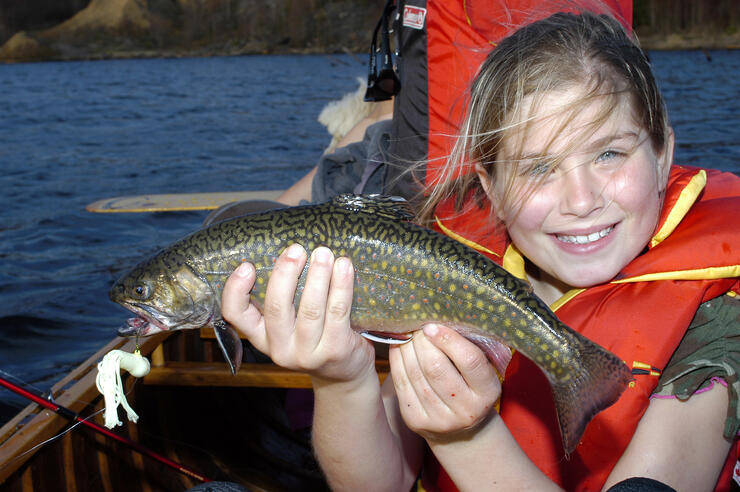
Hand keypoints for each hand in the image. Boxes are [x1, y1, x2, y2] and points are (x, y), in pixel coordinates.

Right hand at [221, 244, 374, 382]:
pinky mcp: (335, 351)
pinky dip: (342, 287)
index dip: (235, 290)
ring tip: (323, 253)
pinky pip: (338, 313)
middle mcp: (280, 348)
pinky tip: (344, 267)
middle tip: (296, 249)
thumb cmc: (315, 338)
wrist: (344, 374)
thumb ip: (283, 299)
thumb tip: (287, 252)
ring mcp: (308, 353)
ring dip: (318, 276)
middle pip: (276, 308)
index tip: (246, 265)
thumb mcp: (290, 325)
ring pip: (310, 309)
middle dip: (286, 274)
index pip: (235, 316)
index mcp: (262, 337)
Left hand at [389, 324, 501, 441]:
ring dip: (407, 348)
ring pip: (415, 374)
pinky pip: (401, 383)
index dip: (449, 339)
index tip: (433, 324)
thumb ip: (467, 348)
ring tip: (406, 332)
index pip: (470, 361)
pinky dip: (396, 360)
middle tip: (417, 325)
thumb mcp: (480, 371)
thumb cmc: (470, 387)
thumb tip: (440, 319)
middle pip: (436, 368)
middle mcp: (466, 410)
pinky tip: (398, 346)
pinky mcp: (416, 421)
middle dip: (422, 342)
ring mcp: (439, 419)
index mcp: (488, 393)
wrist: (460, 429)